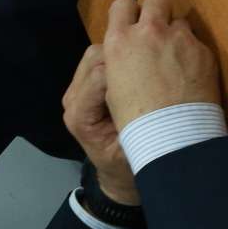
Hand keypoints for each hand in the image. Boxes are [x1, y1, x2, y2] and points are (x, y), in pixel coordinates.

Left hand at [61, 44, 137, 204]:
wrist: (117, 175)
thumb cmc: (128, 166)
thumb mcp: (134, 149)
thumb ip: (135, 125)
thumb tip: (150, 94)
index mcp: (80, 116)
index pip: (99, 76)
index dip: (126, 68)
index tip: (154, 69)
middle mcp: (73, 99)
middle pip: (94, 59)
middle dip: (123, 54)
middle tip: (152, 58)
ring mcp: (77, 91)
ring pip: (95, 54)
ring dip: (121, 53)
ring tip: (146, 60)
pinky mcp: (86, 85)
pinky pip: (99, 60)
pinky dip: (119, 57)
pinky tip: (139, 63)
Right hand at [102, 0, 221, 129]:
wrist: (171, 134)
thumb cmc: (134, 116)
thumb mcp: (113, 82)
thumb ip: (122, 56)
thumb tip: (131, 47)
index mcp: (120, 40)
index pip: (122, 4)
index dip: (129, 13)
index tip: (133, 24)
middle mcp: (149, 32)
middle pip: (156, 0)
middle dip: (157, 12)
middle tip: (158, 33)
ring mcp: (180, 39)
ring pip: (180, 22)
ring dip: (177, 35)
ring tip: (176, 59)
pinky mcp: (203, 51)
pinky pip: (197, 43)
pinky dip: (193, 55)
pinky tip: (190, 75)